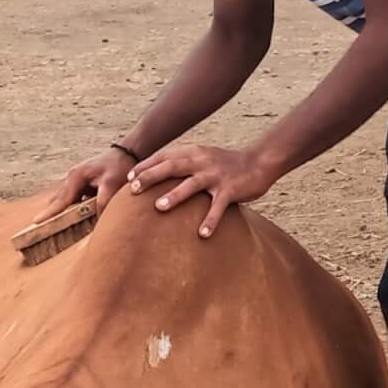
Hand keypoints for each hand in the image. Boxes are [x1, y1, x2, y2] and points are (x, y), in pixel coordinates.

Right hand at [33, 145, 134, 222]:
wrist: (126, 154)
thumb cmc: (118, 166)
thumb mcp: (112, 183)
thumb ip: (103, 201)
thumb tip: (96, 219)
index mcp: (76, 177)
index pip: (61, 199)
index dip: (50, 212)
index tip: (36, 222)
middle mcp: (72, 178)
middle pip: (57, 200)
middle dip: (48, 213)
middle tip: (35, 228)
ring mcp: (76, 181)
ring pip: (62, 200)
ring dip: (56, 212)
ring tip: (46, 226)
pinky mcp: (81, 186)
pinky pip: (71, 200)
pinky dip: (67, 209)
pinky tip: (66, 219)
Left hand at [128, 141, 286, 237]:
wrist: (259, 162)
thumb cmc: (224, 165)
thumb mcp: (202, 158)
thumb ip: (182, 164)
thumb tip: (155, 176)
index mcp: (193, 153)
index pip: (165, 157)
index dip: (146, 166)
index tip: (129, 178)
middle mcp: (202, 162)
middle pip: (173, 167)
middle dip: (152, 177)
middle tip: (134, 189)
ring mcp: (216, 175)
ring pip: (192, 185)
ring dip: (175, 195)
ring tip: (159, 207)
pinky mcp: (231, 189)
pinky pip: (219, 206)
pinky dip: (211, 220)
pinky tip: (203, 234)